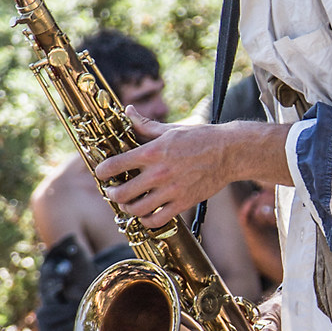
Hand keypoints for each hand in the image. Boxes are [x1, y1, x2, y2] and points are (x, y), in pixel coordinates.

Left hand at [96, 122, 238, 227]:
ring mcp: (171, 190)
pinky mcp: (183, 202)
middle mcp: (159, 173)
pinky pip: (157, 219)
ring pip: (137, 209)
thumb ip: (145, 124)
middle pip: (122, 193)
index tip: (102, 172)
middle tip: (113, 191)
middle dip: (112, 193)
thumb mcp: (170, 128)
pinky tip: (146, 213)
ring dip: (127, 208)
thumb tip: (128, 110)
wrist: (229, 152)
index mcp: (152, 152)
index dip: (102, 171)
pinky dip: (147, 220)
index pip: (114, 165)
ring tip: (128, 203)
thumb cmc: (200, 138)